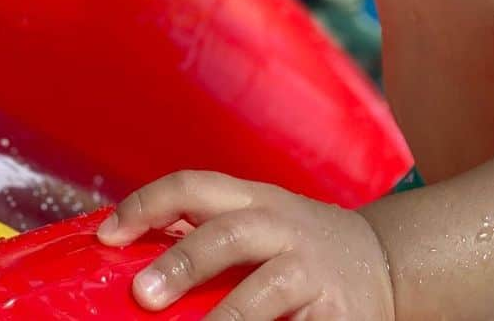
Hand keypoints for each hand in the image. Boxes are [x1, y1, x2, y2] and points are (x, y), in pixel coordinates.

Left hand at [97, 171, 394, 320]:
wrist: (386, 261)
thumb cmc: (299, 246)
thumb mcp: (260, 220)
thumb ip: (209, 228)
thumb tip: (130, 247)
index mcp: (256, 201)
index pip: (195, 186)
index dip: (148, 203)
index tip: (107, 234)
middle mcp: (283, 230)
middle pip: (230, 234)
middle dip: (185, 260)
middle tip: (142, 294)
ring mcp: (312, 274)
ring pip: (266, 293)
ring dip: (226, 319)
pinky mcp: (338, 317)